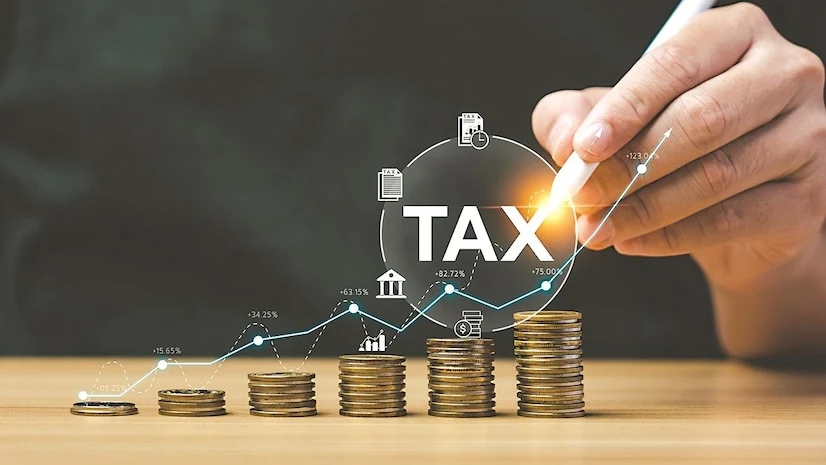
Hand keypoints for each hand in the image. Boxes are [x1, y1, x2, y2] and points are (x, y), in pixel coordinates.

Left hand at [532, 3, 825, 291]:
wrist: (740, 208)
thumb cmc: (677, 143)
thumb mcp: (618, 116)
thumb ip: (577, 114)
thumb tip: (560, 139)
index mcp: (737, 34)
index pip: (676, 64)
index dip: (624, 108)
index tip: (582, 148)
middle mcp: (786, 74)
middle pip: (700, 118)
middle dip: (628, 164)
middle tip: (580, 196)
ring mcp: (808, 135)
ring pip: (715, 174)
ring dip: (641, 208)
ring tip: (595, 228)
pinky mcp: (808, 196)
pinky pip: (730, 219)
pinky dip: (670, 236)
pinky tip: (630, 242)